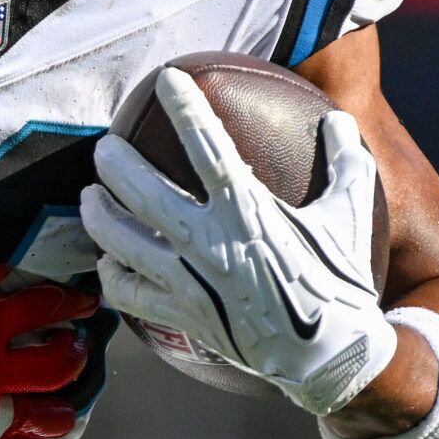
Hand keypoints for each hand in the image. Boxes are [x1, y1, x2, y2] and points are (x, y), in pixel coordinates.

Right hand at [0, 255, 96, 438]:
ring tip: (70, 399)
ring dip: (64, 405)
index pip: (39, 310)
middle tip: (81, 345)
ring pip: (45, 414)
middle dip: (74, 353)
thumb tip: (1, 269)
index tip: (88, 300)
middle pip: (54, 365)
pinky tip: (39, 438)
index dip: (68, 302)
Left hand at [82, 67, 395, 414]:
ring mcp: (190, 281)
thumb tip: (341, 120)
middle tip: (104, 147)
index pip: (209, 147)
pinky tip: (107, 261)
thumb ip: (345, 165)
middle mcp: (211, 243)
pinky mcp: (181, 315)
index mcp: (250, 213)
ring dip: (98, 214)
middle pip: (141, 192)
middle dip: (113, 162)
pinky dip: (110, 275)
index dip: (186, 108)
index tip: (166, 79)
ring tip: (90, 196)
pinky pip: (128, 292)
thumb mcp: (349, 218)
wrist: (332, 359)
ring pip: (121, 241)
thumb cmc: (340, 283)